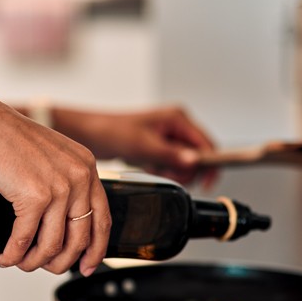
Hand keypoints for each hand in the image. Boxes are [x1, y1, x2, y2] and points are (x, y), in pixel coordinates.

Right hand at [0, 87, 110, 275]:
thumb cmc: (2, 137)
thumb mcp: (47, 156)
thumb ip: (62, 181)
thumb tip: (62, 223)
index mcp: (86, 165)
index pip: (102, 218)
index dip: (96, 249)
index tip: (87, 266)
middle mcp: (79, 176)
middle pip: (80, 238)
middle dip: (62, 262)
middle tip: (47, 269)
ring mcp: (59, 187)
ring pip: (53, 245)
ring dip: (35, 262)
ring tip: (21, 263)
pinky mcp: (35, 197)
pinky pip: (26, 240)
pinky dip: (14, 254)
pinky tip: (6, 257)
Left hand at [51, 105, 218, 188]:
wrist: (91, 135)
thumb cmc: (113, 131)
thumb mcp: (144, 146)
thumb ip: (171, 155)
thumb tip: (194, 162)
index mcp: (178, 118)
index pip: (206, 143)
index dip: (209, 164)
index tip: (207, 182)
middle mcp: (176, 125)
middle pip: (197, 155)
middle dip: (185, 170)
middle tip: (166, 172)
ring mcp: (168, 137)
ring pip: (184, 162)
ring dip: (172, 171)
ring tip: (153, 167)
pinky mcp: (159, 147)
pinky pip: (170, 164)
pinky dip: (162, 170)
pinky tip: (147, 166)